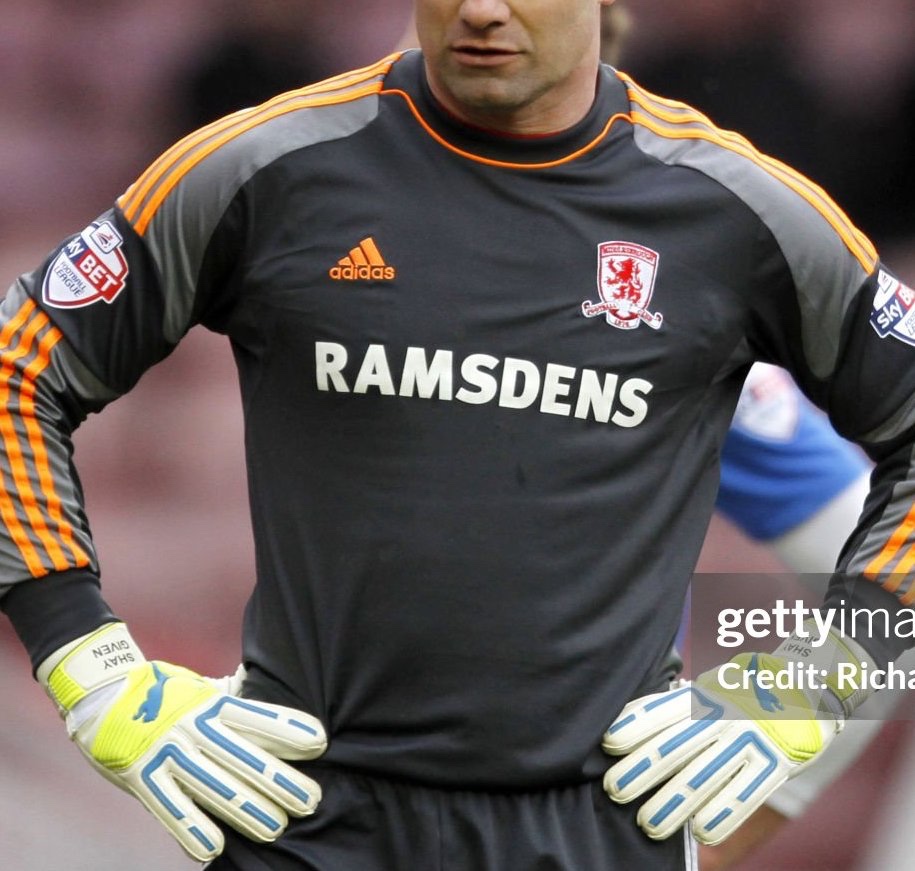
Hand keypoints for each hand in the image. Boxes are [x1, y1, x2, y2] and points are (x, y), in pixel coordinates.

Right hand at [38, 622, 325, 861]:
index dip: (287, 728)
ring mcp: (166, 751)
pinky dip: (190, 827)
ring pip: (212, 783)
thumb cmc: (161, 690)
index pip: (256, 716)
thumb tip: (264, 682)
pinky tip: (215, 848)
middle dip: (277, 779)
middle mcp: (193, 726)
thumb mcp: (200, 686)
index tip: (319, 742)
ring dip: (245, 808)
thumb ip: (231, 694)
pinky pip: (168, 805)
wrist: (100, 690)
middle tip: (311, 799)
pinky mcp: (140, 774)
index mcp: (211, 703)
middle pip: (242, 755)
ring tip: (276, 828)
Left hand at [602, 627, 871, 845]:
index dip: (635, 727)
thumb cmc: (741, 694)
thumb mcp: (708, 688)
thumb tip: (625, 722)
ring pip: (705, 776)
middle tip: (615, 789)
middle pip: (676, 745)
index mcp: (704, 695)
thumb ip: (674, 706)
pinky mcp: (775, 764)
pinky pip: (745, 794)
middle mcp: (724, 716)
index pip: (663, 710)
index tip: (608, 744)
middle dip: (642, 770)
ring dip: (673, 802)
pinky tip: (700, 831)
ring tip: (648, 822)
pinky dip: (721, 814)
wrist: (806, 687)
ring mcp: (751, 740)